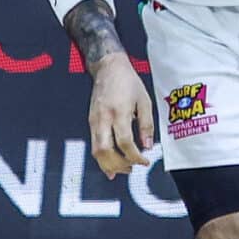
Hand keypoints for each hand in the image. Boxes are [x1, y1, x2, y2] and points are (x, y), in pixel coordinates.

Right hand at [87, 53, 155, 176]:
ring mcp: (94, 121)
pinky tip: (110, 163)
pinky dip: (102, 157)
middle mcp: (104, 118)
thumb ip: (146, 125)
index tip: (145, 161)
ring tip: (122, 170)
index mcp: (119, 112)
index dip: (135, 157)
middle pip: (106, 151)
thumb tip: (147, 146)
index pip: (125, 143)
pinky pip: (94, 144)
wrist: (108, 68)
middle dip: (120, 165)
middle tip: (132, 168)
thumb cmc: (128, 82)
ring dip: (109, 165)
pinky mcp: (90, 122)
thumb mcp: (144, 101)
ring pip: (97, 151)